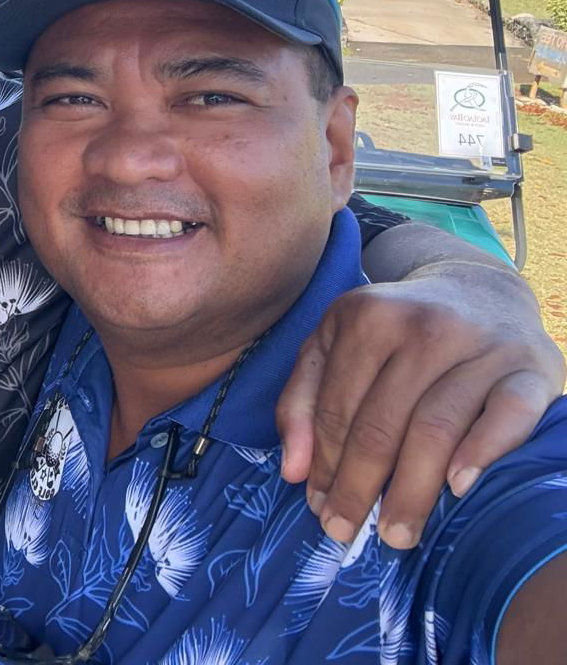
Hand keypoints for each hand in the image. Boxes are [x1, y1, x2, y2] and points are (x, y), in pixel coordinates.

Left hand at [276, 262, 563, 548]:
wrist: (480, 290)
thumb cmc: (395, 330)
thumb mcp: (333, 343)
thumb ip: (300, 399)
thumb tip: (293, 472)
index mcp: (366, 316)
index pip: (336, 409)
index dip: (323, 465)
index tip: (317, 508)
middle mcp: (423, 326)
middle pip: (380, 424)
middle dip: (359, 487)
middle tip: (347, 533)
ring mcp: (481, 345)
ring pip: (435, 427)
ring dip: (412, 490)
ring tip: (396, 534)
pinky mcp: (530, 367)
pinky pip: (508, 415)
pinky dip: (482, 452)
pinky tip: (458, 488)